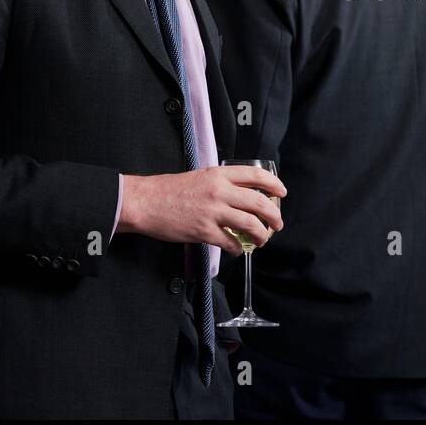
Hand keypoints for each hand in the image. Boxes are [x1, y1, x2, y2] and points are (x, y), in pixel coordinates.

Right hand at [119, 166, 285, 254]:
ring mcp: (212, 211)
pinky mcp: (203, 231)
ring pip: (249, 224)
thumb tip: (241, 195)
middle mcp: (219, 191)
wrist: (144, 202)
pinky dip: (238, 248)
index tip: (281, 194)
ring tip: (262, 240)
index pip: (255, 176)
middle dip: (273, 216)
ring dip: (261, 235)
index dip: (274, 184)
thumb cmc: (168, 190)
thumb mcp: (199, 176)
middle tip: (277, 224)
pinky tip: (237, 250)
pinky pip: (230, 242)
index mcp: (219, 174)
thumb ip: (220, 183)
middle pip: (259, 203)